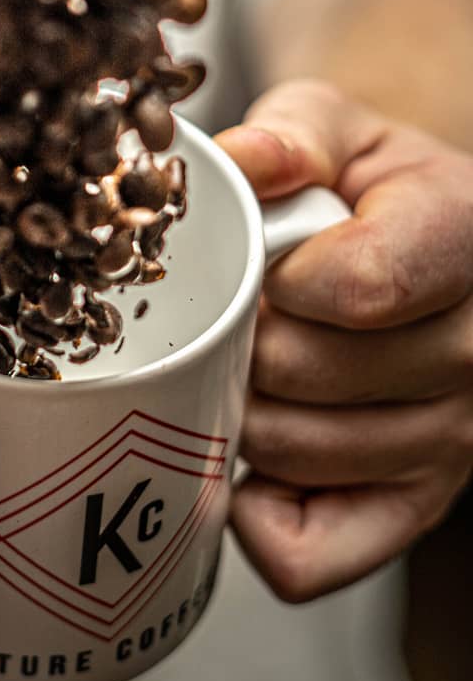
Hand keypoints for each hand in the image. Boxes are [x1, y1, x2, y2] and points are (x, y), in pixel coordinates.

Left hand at [215, 79, 472, 602]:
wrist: (408, 245)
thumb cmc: (359, 186)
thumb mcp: (330, 128)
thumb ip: (290, 134)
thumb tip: (244, 163)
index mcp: (463, 237)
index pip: (360, 286)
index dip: (279, 279)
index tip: (265, 264)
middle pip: (306, 374)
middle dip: (239, 340)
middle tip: (230, 315)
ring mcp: (454, 439)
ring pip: (297, 454)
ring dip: (237, 412)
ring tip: (241, 366)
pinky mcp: (415, 502)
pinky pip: (313, 552)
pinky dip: (256, 517)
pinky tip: (248, 459)